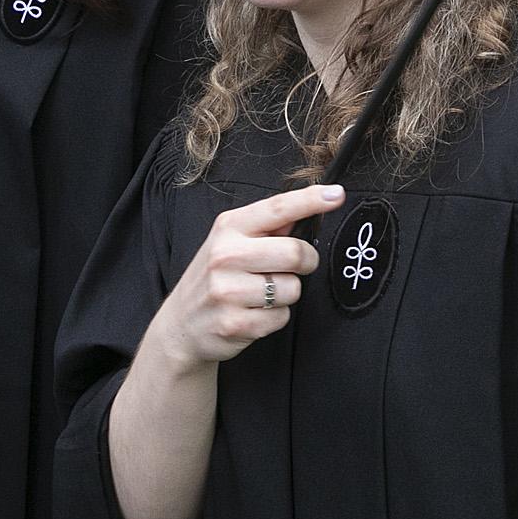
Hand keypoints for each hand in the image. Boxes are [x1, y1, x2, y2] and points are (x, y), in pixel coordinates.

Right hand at [144, 185, 339, 372]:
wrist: (181, 324)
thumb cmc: (215, 277)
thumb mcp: (231, 241)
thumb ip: (268, 228)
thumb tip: (311, 212)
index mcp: (229, 227)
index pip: (278, 208)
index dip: (311, 200)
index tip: (336, 194)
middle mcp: (225, 255)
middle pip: (295, 253)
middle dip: (305, 263)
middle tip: (292, 268)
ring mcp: (228, 291)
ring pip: (292, 289)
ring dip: (286, 294)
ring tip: (261, 294)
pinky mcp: (234, 323)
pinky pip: (281, 317)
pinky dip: (275, 318)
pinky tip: (253, 312)